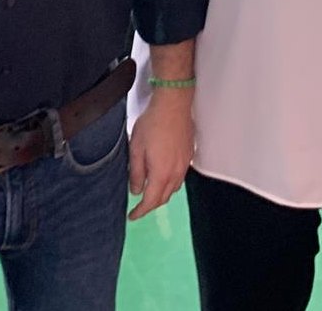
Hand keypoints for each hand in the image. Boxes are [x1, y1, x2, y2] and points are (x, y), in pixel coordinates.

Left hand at [127, 88, 192, 220]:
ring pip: (173, 189)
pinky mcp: (189, 156)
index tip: (132, 216)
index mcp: (161, 174)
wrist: (173, 105)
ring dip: (161, 194)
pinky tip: (163, 176)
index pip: (151, 201)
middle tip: (139, 206)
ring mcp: (185, 165)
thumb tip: (135, 190)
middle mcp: (176, 173)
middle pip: (164, 198)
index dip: (140, 211)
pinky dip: (170, 183)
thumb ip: (135, 172)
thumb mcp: (136, 149)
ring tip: (150, 192)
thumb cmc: (153, 124)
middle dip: (151, 206)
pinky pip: (179, 177)